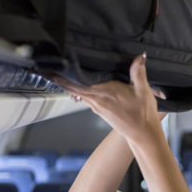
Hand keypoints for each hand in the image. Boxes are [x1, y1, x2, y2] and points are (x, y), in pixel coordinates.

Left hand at [48, 53, 163, 143]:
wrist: (143, 134)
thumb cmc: (142, 114)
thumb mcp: (143, 90)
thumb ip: (138, 72)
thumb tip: (140, 57)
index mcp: (103, 93)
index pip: (75, 85)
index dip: (61, 78)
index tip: (49, 71)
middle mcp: (96, 100)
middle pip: (72, 89)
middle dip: (60, 80)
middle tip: (48, 71)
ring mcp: (97, 107)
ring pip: (78, 95)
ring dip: (69, 86)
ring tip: (60, 77)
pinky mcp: (101, 111)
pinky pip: (85, 99)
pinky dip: (79, 92)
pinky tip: (80, 88)